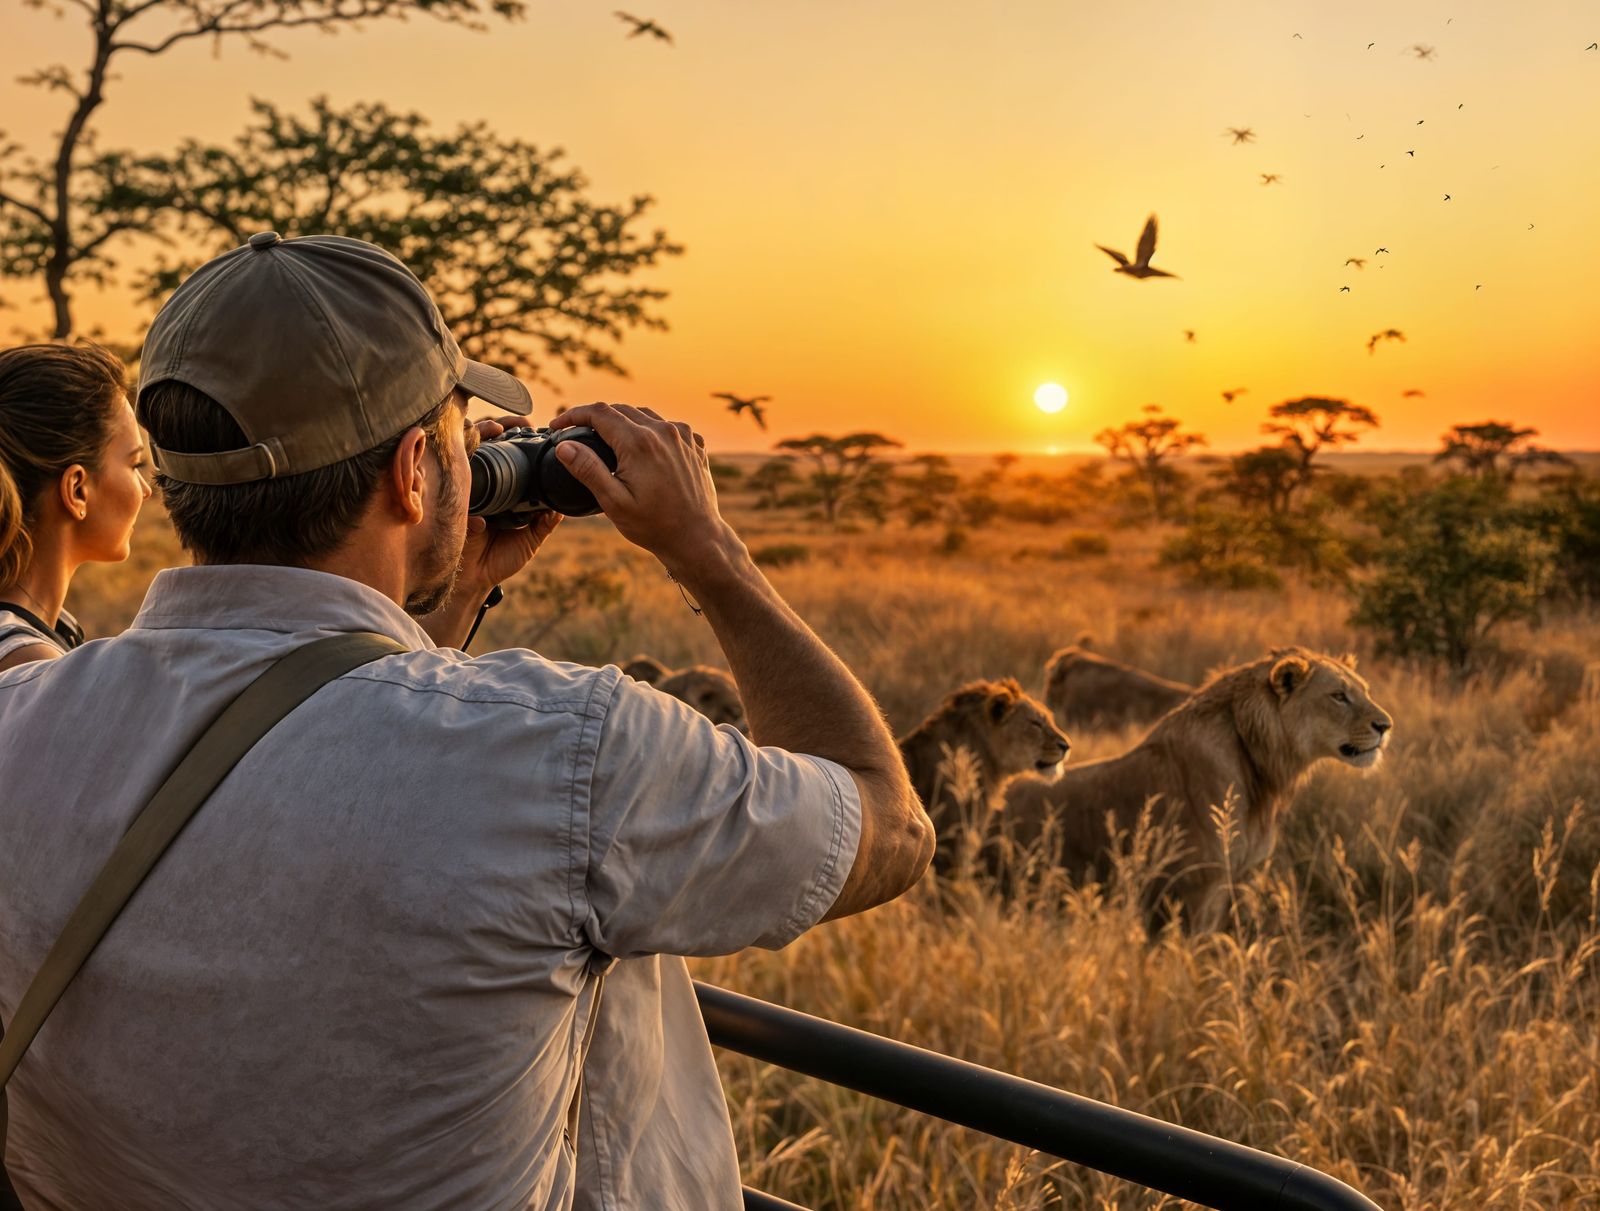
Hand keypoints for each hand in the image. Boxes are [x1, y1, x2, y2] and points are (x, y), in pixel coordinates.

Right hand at [455, 413, 560, 592]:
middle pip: (484, 442)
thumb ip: (546, 520)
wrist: (477, 579)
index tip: (531, 426)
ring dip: (478, 434)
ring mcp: (464, 487)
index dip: (515, 436)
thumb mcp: (530, 537)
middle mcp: (482, 483)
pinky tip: (476, 457)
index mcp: (502, 488)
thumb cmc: (501, 556)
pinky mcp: (450, 498)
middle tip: (513, 424)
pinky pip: (452, 476)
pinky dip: (462, 467)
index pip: (507, 453)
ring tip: (494, 429)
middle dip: (496, 425)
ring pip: (467, 450)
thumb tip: (564, 503)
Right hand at [547, 402, 730, 571]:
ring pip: (644, 415)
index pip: (599, 413)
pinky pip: (666, 427)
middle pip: (620, 409)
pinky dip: (649, 431)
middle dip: (595, 418)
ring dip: (622, 422)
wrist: (697, 538)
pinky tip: (641, 449)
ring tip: (606, 439)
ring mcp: (682, 436)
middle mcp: (663, 431)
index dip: (573, 414)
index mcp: (639, 442)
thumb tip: (564, 445)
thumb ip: (588, 469)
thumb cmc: (654, 525)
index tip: (558, 424)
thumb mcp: (614, 502)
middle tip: (579, 433)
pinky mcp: (694, 444)